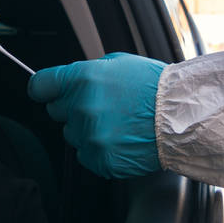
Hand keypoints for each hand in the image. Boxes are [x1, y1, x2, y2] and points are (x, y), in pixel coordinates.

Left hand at [27, 52, 166, 177]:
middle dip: (73, 109)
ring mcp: (90, 136)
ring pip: (72, 135)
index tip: (49, 93)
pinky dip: (99, 151)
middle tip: (103, 107)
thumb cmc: (156, 87)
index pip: (39, 86)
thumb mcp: (120, 63)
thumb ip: (88, 72)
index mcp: (83, 79)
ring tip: (118, 124)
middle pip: (56, 111)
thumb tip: (70, 81)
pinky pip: (86, 156)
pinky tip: (120, 140)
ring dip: (88, 131)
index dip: (45, 89)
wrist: (184, 117)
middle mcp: (82, 107)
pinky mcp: (100, 159)